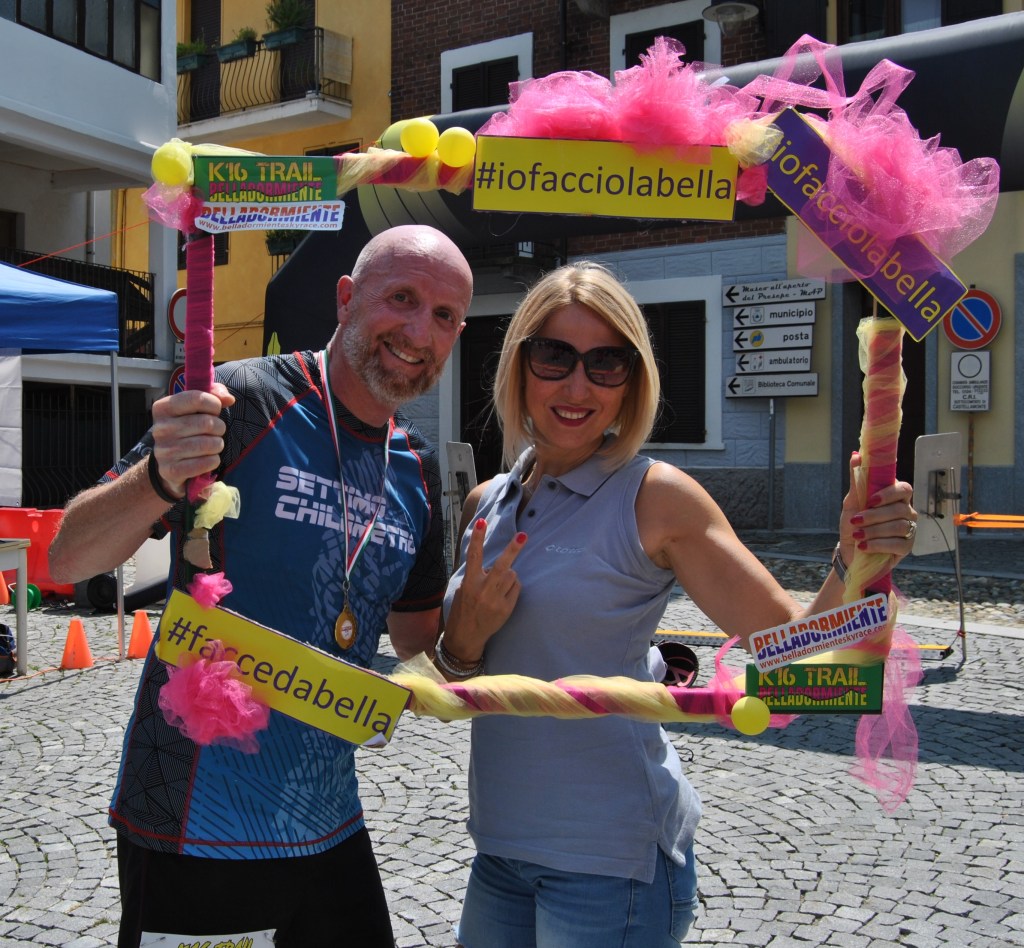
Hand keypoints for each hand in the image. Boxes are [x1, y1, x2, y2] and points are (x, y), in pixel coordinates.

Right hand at [150, 383, 234, 496]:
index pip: (196, 399)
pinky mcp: (171, 470)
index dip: (214, 404)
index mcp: (163, 408)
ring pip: (208, 444)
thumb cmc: (187, 429)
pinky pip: (206, 463)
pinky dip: (214, 461)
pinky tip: (208, 459)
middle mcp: (160, 429)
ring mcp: (164, 451)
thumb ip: (214, 393)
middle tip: (215, 431)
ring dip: (217, 445)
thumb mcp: (196, 407)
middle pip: (206, 423)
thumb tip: (228, 399)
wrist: (170, 462)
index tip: (215, 410)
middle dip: (219, 427)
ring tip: (212, 445)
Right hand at [443, 519, 525, 659]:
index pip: (474, 556)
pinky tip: (503, 595)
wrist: (466, 637)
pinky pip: (516, 587)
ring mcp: (496, 600)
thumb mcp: (462, 590)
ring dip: (508, 574)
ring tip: (497, 585)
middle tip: (523, 535)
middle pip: (501, 565)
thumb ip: (477, 576)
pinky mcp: (506, 609)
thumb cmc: (463, 610)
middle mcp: (483, 590)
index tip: (481, 522)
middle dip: (513, 549)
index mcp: (469, 583)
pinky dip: (512, 586)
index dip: (478, 538)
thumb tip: (493, 566)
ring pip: (511, 575)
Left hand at [839, 452, 917, 562]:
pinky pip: (897, 544)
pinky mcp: (906, 547)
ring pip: (898, 526)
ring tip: (857, 535)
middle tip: (856, 521)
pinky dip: (877, 545)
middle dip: (874, 516)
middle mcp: (906, 511)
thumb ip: (857, 479)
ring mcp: (909, 529)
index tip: (870, 500)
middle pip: (900, 509)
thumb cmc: (855, 522)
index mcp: (895, 496)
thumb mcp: (852, 501)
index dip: (888, 494)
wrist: (850, 549)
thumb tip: (856, 456)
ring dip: (874, 531)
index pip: (904, 489)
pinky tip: (864, 546)